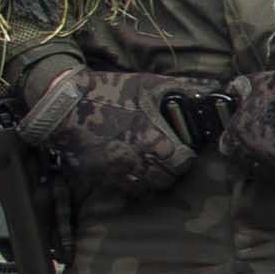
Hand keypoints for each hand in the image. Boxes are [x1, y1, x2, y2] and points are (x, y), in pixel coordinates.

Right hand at [15, 65, 200, 200]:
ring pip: (144, 189)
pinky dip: (132, 184)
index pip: (180, 163)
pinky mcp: (98, 175)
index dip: (186, 159)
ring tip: (154, 168)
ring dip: (153, 180)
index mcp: (150, 140)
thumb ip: (181, 87)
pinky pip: (122, 189)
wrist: (62, 103)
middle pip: (165, 179)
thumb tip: (212, 86)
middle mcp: (135, 160)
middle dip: (172, 172)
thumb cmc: (107, 91)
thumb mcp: (146, 84)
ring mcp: (115, 171)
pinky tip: (133, 172)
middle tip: (171, 162)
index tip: (186, 152)